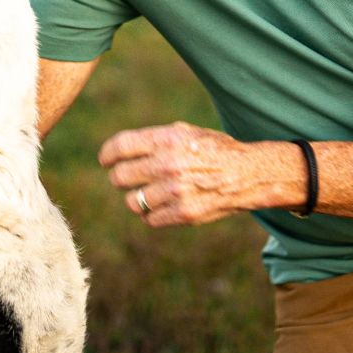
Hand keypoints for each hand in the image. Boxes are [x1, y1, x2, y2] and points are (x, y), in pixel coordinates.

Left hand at [98, 120, 305, 227]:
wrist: (247, 174)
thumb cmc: (213, 150)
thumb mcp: (185, 133)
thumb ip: (154, 141)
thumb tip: (120, 150)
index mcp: (167, 140)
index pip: (120, 147)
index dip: (107, 155)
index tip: (106, 161)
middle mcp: (168, 164)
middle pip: (120, 176)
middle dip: (121, 178)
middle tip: (127, 178)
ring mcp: (175, 191)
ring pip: (133, 201)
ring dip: (137, 198)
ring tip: (149, 194)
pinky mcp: (183, 214)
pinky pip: (150, 219)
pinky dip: (151, 215)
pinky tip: (162, 206)